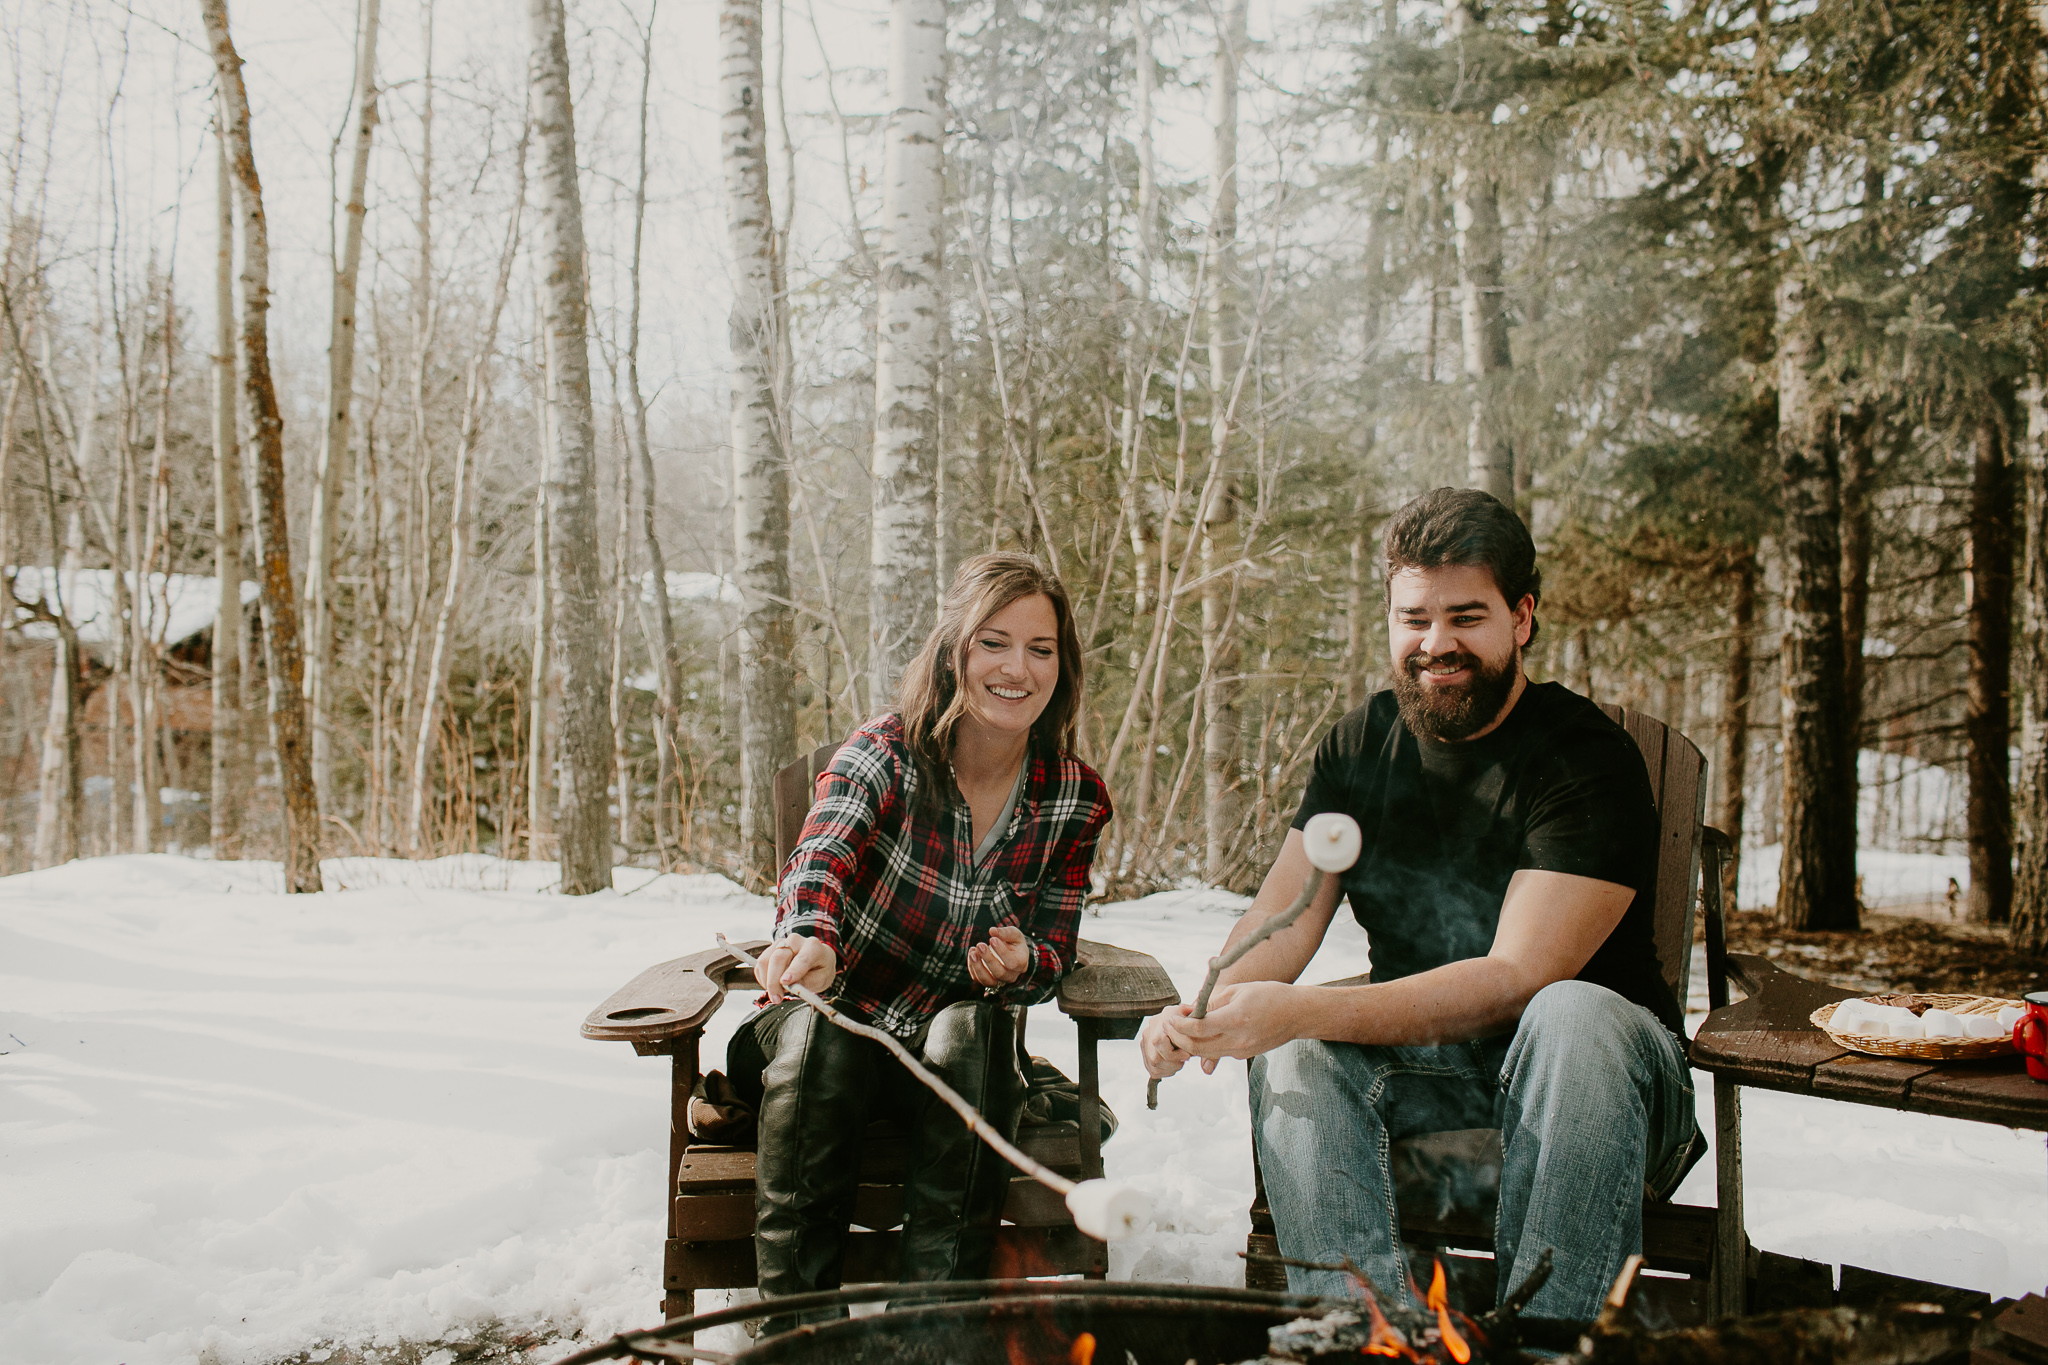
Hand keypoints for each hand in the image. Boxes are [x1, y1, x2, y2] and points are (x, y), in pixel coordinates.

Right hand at [756, 935, 835, 1002]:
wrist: (817, 959)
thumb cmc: (820, 969)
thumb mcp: (821, 979)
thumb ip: (806, 982)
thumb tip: (788, 986)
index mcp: (813, 947)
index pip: (802, 958)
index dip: (793, 971)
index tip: (785, 982)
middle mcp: (796, 941)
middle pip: (778, 957)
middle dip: (774, 980)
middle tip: (776, 999)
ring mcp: (781, 942)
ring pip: (765, 960)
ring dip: (767, 980)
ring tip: (776, 993)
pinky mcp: (771, 948)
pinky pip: (760, 964)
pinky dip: (762, 978)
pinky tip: (772, 985)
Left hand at [967, 925, 1029, 988]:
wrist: (1011, 953)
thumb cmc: (1014, 943)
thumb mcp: (1014, 934)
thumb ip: (1006, 932)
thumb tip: (992, 931)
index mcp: (1021, 963)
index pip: (1013, 962)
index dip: (1002, 952)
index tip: (992, 939)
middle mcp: (1011, 976)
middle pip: (1000, 973)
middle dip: (988, 959)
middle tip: (980, 945)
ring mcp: (999, 981)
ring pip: (988, 981)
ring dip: (978, 967)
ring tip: (972, 953)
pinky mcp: (988, 981)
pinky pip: (978, 979)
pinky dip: (972, 968)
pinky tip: (971, 954)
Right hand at [1140, 1008, 1194, 1080]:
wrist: (1173, 1023)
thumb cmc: (1181, 1018)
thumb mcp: (1185, 1011)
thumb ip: (1189, 1010)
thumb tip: (1191, 1009)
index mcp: (1156, 1023)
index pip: (1158, 1042)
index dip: (1173, 1053)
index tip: (1187, 1055)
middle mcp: (1147, 1034)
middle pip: (1155, 1059)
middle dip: (1173, 1062)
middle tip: (1185, 1059)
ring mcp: (1145, 1046)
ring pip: (1154, 1067)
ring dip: (1171, 1068)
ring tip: (1180, 1061)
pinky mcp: (1146, 1057)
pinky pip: (1153, 1071)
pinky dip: (1166, 1071)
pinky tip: (1174, 1065)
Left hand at [1160, 981, 1302, 1071]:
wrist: (1298, 1014)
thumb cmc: (1269, 995)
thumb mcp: (1239, 991)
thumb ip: (1212, 1003)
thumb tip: (1189, 1012)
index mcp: (1236, 1020)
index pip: (1198, 1029)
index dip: (1179, 1025)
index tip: (1171, 1015)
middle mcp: (1238, 1040)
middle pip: (1196, 1047)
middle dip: (1177, 1037)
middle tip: (1169, 1023)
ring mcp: (1241, 1051)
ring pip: (1204, 1054)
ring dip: (1188, 1044)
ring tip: (1180, 1028)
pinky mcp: (1244, 1055)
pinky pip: (1217, 1053)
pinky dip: (1203, 1045)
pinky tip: (1198, 1033)